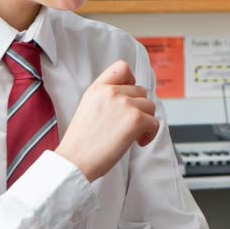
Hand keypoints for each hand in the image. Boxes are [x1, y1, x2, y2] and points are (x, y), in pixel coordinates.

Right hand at [56, 60, 158, 181]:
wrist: (74, 161)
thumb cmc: (80, 142)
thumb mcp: (88, 107)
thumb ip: (106, 98)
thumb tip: (129, 98)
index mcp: (97, 88)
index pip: (122, 67)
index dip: (131, 80)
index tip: (129, 95)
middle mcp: (112, 92)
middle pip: (141, 91)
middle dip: (139, 107)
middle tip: (130, 124)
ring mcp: (125, 104)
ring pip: (150, 106)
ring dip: (146, 120)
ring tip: (134, 134)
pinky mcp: (136, 119)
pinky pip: (155, 123)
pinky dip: (150, 134)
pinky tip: (138, 142)